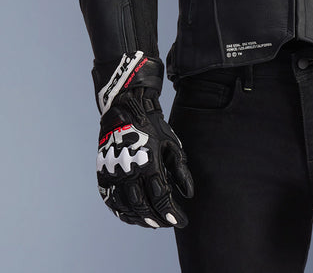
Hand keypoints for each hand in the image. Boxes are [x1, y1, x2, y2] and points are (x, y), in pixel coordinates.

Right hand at [95, 53, 193, 227]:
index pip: (160, 196)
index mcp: (148, 161)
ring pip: (126, 208)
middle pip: (143, 206)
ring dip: (141, 219)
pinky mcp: (103, 176)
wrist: (125, 110)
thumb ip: (180, 170)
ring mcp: (113, 174)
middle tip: (168, 223)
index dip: (172, 213)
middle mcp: (128, 170)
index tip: (182, 221)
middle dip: (158, 219)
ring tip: (154, 223)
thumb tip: (188, 194)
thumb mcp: (172, 144)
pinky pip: (112, 203)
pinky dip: (123, 214)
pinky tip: (134, 217)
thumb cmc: (152, 127)